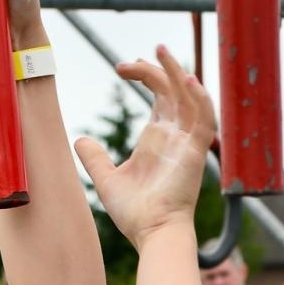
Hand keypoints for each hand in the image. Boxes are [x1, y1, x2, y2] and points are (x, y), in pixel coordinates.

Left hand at [74, 46, 215, 249]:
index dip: (144, 75)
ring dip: (179, 71)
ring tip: (162, 50)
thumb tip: (79, 139)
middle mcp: (175, 136)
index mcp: (158, 137)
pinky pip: (204, 120)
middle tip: (131, 58)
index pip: (159, 95)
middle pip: (173, 89)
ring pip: (191, 97)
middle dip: (155, 68)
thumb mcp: (107, 179)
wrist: (151, 234)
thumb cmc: (135, 213)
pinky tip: (187, 79)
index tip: (120, 67)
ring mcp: (187, 143)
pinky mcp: (196, 153)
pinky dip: (200, 98)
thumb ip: (95, 158)